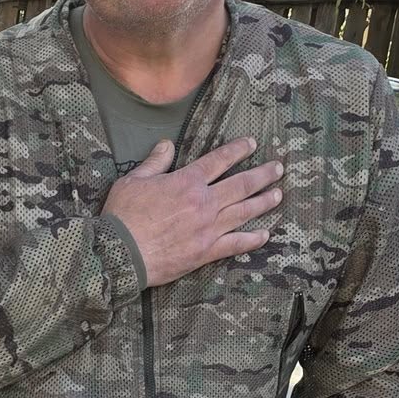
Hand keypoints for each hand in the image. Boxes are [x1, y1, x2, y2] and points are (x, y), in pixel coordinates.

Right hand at [103, 137, 283, 288]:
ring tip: (278, 194)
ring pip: (244, 211)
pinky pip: (236, 244)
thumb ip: (154, 162)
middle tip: (278, 169)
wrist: (120, 254)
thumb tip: (166, 145)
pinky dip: (252, 239)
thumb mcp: (132, 181)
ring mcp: (208, 228)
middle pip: (241, 184)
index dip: (237, 150)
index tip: (252, 143)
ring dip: (264, 202)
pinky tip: (264, 234)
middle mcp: (204, 202)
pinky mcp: (206, 251)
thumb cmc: (123, 216)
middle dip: (263, 174)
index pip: (219, 160)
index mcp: (187, 181)